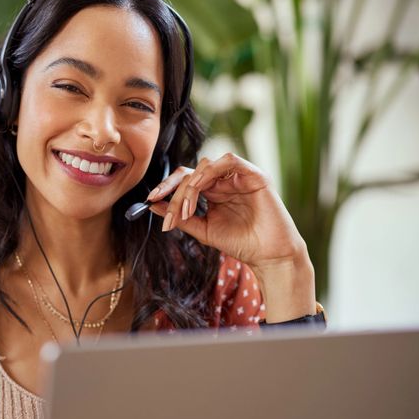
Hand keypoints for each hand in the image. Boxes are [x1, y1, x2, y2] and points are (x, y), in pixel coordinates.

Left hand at [147, 152, 315, 319]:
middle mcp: (224, 181)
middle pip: (190, 172)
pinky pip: (228, 161)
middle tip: (162, 206)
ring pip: (205, 166)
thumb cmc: (240, 244)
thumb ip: (181, 217)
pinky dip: (209, 173)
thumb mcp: (203, 230)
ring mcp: (239, 176)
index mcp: (212, 191)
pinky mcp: (254, 174)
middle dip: (173, 190)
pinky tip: (200, 192)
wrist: (268, 256)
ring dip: (189, 186)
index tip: (149, 200)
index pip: (185, 180)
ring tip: (185, 211)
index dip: (166, 188)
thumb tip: (152, 205)